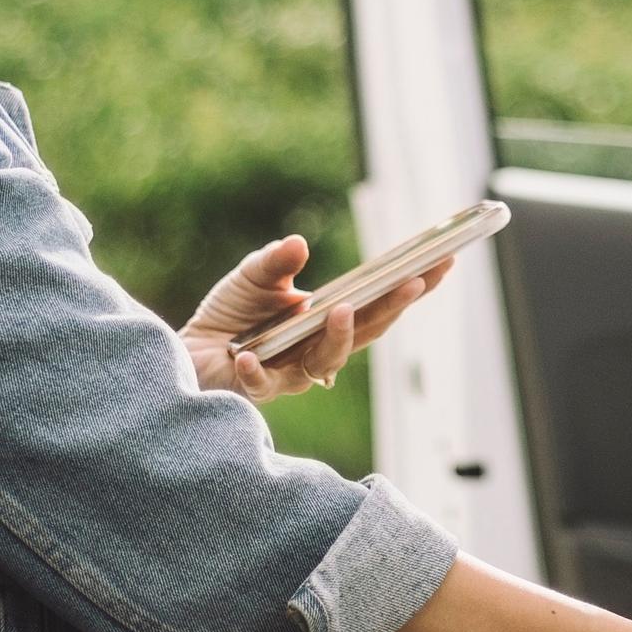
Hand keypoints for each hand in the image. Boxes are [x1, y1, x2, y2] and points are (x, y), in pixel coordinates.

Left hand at [182, 233, 450, 401]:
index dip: (411, 285)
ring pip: (326, 361)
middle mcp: (318, 348)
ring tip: (341, 311)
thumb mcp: (253, 276)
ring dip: (337, 337)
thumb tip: (299, 243)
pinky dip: (257, 371)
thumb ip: (277, 262)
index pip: (377, 301)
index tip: (443, 261)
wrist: (188, 351)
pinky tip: (247, 355)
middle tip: (416, 281)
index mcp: (326, 318)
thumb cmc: (229, 314)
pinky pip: (263, 383)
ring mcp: (292, 371)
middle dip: (394, 307)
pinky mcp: (257, 387)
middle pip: (367, 332)